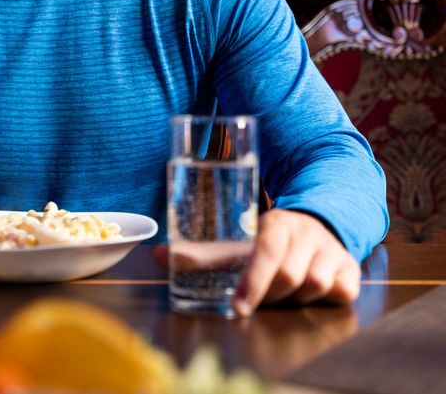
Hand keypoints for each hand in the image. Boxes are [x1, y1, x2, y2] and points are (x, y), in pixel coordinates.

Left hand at [231, 209, 360, 315]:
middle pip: (289, 275)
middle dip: (270, 296)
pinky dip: (326, 300)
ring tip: (287, 294)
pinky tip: (313, 295)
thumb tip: (180, 265)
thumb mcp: (248, 242)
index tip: (239, 308)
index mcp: (277, 222)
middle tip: (261, 301)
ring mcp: (332, 247)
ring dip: (297, 299)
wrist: (314, 227)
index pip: (266, 253)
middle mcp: (307, 231)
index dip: (252, 283)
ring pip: (316, 284)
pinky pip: (343, 292)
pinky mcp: (351, 266)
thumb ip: (220, 258)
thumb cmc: (273, 243)